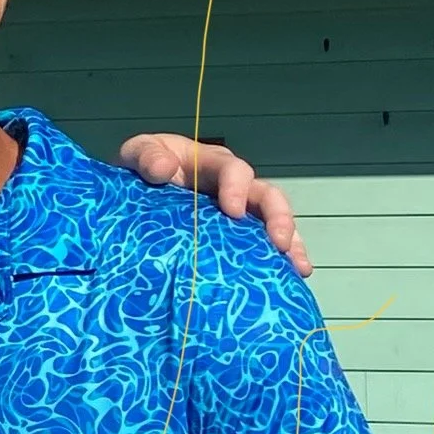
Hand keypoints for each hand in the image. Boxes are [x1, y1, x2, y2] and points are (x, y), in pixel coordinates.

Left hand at [117, 133, 311, 277]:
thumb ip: (147, 157)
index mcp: (211, 165)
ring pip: (273, 224)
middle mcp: (233, 188)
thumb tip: (164, 169)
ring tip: (299, 267)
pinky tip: (290, 280)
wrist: (133, 194)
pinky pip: (262, 248)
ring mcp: (238, 215)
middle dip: (277, 218)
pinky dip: (277, 263)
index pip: (233, 170)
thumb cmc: (143, 169)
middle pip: (265, 197)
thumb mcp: (138, 153)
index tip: (233, 211)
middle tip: (279, 242)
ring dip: (290, 244)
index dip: (237, 188)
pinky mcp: (234, 239)